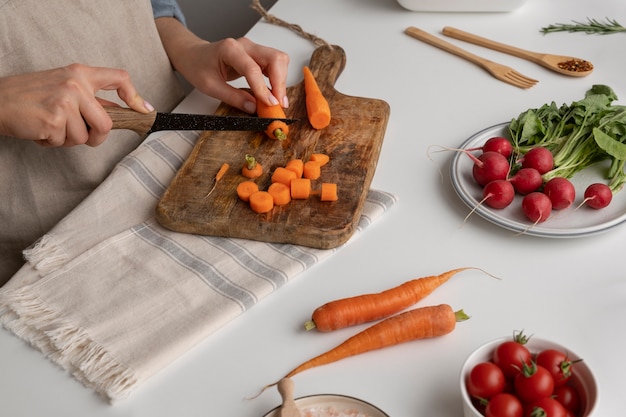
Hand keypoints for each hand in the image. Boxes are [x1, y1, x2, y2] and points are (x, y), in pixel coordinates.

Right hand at [0, 64, 153, 146]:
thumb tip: (120, 111)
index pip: (119, 78)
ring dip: (67, 139)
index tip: (144, 110)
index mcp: (80, 73)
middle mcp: (75, 85)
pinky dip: (51, 142)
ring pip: (85, 138)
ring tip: (49, 125)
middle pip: (106, 125)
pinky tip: (39, 129)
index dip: (135, 96)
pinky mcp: (53, 119)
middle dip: (95, 137)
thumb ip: (90, 99)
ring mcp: (65, 101)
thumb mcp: (63, 87)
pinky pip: (64, 143)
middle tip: (76, 134)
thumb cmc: (30, 96)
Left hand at [155, 18, 289, 113]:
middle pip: (275, 58)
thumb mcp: (210, 86)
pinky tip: (275, 92)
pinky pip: (275, 64)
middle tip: (279, 103)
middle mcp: (245, 45)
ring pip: (279, 59)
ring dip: (282, 80)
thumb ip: (233, 97)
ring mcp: (253, 48)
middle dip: (280, 82)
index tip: (271, 104)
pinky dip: (278, 78)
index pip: (253, 69)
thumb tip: (254, 108)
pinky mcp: (257, 55)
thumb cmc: (197, 66)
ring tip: (278, 100)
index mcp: (230, 49)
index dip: (263, 88)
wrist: (193, 54)